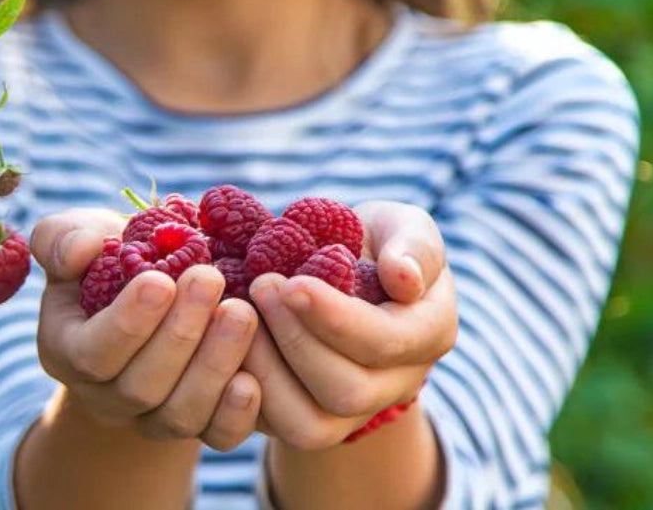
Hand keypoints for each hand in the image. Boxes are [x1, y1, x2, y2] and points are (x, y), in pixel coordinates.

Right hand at [31, 208, 261, 450]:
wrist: (154, 286)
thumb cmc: (111, 255)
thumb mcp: (79, 233)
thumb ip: (63, 237)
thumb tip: (80, 251)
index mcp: (67, 349)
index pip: (91, 353)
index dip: (127, 323)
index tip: (161, 281)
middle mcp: (106, 394)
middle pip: (140, 387)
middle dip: (179, 335)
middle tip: (210, 279)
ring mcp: (152, 416)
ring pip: (180, 414)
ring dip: (213, 365)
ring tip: (241, 313)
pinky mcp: (200, 423)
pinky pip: (217, 436)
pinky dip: (236, 414)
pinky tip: (253, 378)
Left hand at [243, 201, 456, 449]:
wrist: (336, 270)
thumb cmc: (371, 243)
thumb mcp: (400, 225)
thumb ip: (413, 246)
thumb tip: (404, 277)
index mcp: (428, 333)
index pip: (387, 342)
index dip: (336, 318)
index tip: (293, 283)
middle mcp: (394, 384)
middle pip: (347, 392)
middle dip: (296, 340)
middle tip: (260, 285)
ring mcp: (348, 412)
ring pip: (309, 426)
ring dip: (266, 371)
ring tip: (239, 314)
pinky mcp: (302, 418)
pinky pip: (272, 427)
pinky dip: (242, 389)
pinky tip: (224, 341)